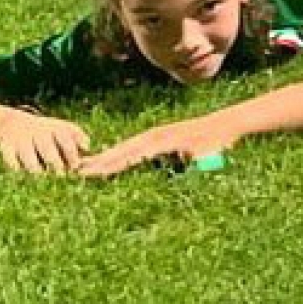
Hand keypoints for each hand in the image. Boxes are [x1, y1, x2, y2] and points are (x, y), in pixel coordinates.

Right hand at [0, 111, 89, 174]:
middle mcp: (37, 132)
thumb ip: (76, 136)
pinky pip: (11, 160)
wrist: (12, 123)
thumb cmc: (45, 131)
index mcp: (53, 127)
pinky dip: (17, 168)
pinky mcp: (6, 147)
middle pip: (47, 148)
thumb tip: (89, 147)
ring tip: (42, 176)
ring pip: (29, 156)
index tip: (75, 166)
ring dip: (36, 168)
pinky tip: (22, 174)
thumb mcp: (61, 128)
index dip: (70, 152)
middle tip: (61, 175)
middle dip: (55, 162)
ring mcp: (21, 139)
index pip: (65, 138)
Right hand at [77, 118, 234, 178]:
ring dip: (105, 156)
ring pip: (124, 146)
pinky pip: (134, 143)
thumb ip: (190, 170)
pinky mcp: (161, 134)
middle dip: (98, 162)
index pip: (130, 157)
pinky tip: (110, 157)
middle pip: (121, 150)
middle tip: (73, 174)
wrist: (229, 123)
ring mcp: (158, 133)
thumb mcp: (206, 160)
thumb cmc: (219, 145)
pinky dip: (118, 151)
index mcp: (164, 143)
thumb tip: (174, 180)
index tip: (89, 177)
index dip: (110, 168)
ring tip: (83, 166)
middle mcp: (156, 136)